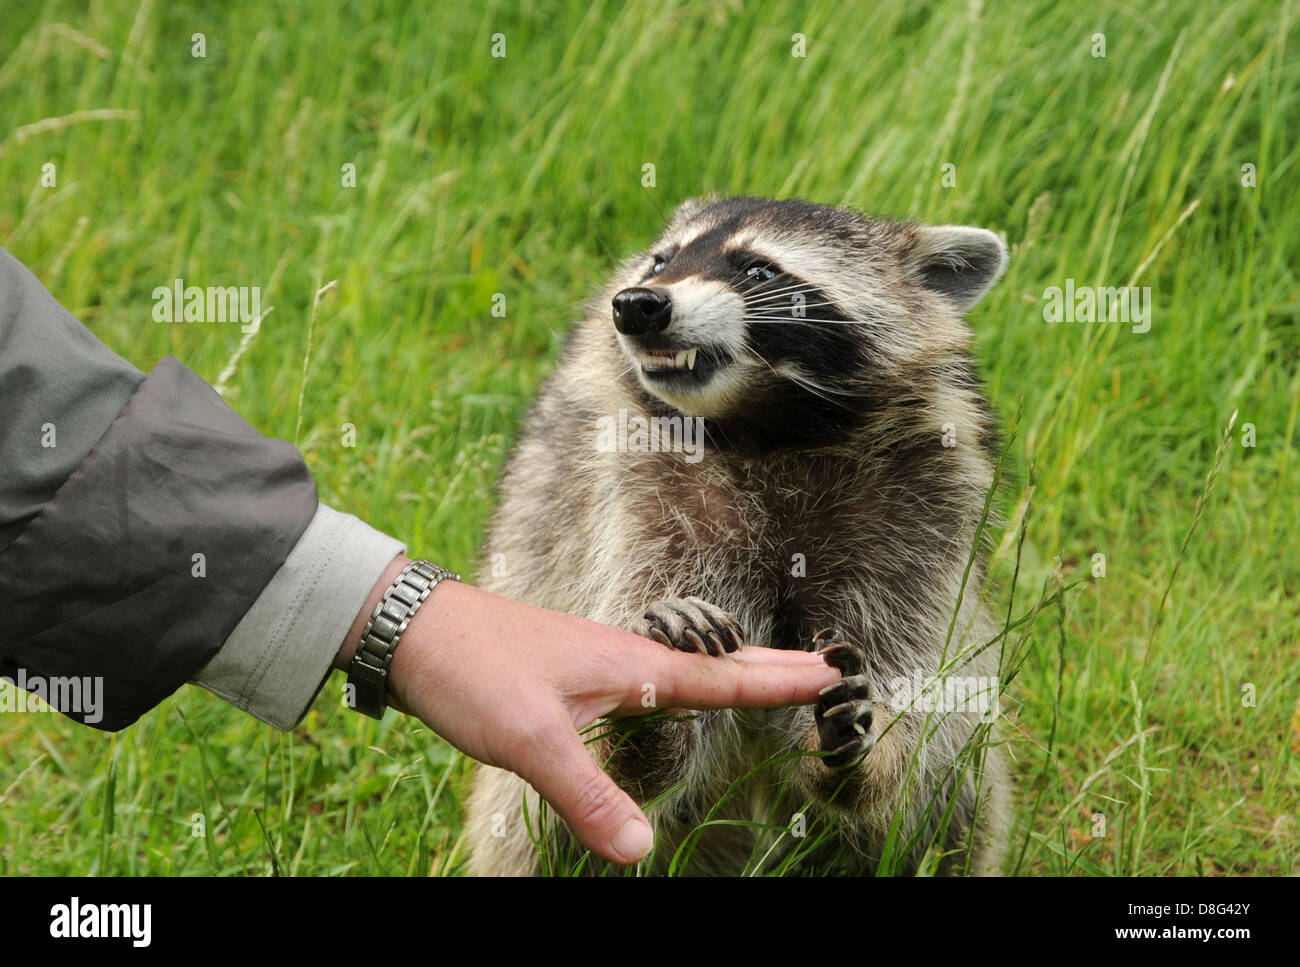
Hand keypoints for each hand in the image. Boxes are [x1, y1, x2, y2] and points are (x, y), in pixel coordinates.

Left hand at [337, 555, 839, 866]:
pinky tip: (673, 694)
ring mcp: (598, 661)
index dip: (778, 683)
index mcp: (630, 666)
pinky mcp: (573, 671)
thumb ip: (588, 797)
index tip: (832, 673)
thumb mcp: (531, 741)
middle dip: (772, 671)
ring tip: (769, 680)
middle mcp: (624, 657)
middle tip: (825, 671)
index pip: (722, 678)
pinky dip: (685, 682)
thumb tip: (642, 851)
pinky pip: (650, 675)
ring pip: (683, 667)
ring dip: (733, 673)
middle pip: (715, 665)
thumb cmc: (473, 670)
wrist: (415, 628)